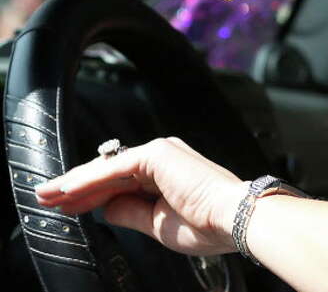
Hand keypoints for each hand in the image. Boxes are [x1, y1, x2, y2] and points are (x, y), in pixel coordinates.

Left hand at [35, 137, 245, 257]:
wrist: (232, 217)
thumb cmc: (206, 224)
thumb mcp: (156, 224)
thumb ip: (130, 212)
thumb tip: (106, 206)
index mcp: (166, 174)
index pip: (118, 184)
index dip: (88, 196)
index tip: (65, 207)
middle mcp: (162, 158)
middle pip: (108, 174)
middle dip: (74, 188)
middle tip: (45, 198)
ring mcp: (159, 153)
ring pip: (107, 169)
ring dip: (74, 183)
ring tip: (47, 194)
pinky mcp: (156, 154)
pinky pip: (114, 168)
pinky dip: (89, 179)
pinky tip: (66, 190)